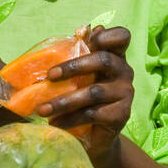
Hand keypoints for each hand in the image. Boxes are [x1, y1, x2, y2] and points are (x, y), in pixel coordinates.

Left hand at [37, 25, 134, 159]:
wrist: (94, 136)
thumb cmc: (82, 100)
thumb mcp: (78, 76)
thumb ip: (77, 55)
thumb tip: (80, 30)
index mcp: (115, 57)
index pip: (122, 37)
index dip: (108, 35)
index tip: (88, 39)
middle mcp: (124, 72)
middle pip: (104, 60)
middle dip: (74, 66)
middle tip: (49, 76)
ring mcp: (125, 93)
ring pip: (94, 92)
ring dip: (64, 100)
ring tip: (42, 109)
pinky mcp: (121, 114)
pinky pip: (92, 113)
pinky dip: (70, 119)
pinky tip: (55, 123)